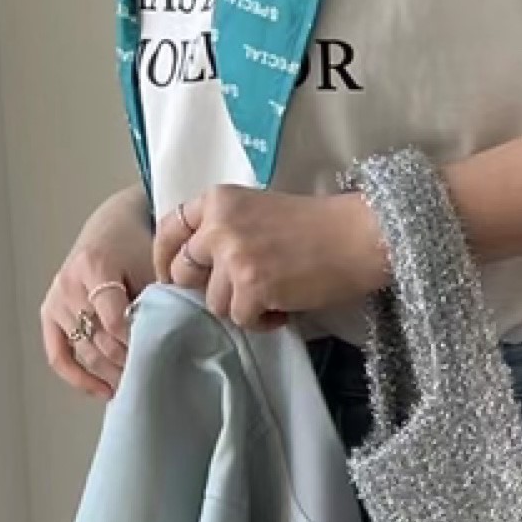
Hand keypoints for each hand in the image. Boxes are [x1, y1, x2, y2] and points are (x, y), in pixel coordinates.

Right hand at [41, 189, 156, 400]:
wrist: (113, 226)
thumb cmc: (137, 246)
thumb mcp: (152, 265)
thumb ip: (157, 301)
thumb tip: (168, 343)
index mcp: (93, 266)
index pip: (114, 321)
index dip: (137, 344)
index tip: (159, 357)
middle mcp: (68, 284)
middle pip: (99, 341)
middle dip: (127, 363)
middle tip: (153, 377)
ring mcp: (56, 300)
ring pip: (83, 352)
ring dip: (110, 373)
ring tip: (136, 385)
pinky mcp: (50, 314)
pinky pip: (58, 355)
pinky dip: (79, 377)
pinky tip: (103, 391)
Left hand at [153, 186, 389, 329]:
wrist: (356, 236)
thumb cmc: (315, 225)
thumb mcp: (258, 209)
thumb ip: (225, 228)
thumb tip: (198, 268)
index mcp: (218, 200)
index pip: (169, 227)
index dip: (166, 256)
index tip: (171, 276)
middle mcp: (218, 225)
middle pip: (183, 270)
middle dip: (205, 288)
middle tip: (235, 293)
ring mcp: (233, 257)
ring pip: (213, 302)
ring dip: (241, 307)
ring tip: (273, 297)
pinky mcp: (251, 287)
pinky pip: (241, 319)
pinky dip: (263, 321)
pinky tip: (284, 309)